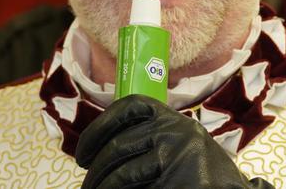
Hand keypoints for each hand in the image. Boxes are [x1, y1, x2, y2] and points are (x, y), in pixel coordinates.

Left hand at [75, 94, 272, 188]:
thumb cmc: (201, 175)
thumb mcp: (180, 146)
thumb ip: (150, 139)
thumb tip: (99, 150)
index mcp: (175, 120)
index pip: (130, 106)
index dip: (100, 126)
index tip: (83, 150)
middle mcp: (176, 132)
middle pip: (118, 144)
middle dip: (95, 169)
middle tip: (87, 184)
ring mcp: (176, 158)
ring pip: (122, 173)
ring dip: (102, 187)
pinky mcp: (175, 182)